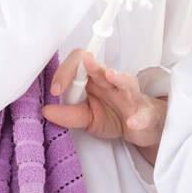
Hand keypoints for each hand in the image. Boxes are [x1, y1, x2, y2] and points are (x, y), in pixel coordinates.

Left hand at [42, 49, 167, 162]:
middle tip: (84, 65)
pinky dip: (139, 118)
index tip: (56, 89)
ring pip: (127, 82)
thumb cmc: (114, 116)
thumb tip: (46, 110)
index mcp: (96, 81)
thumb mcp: (87, 117)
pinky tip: (132, 122)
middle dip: (92, 66)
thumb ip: (69, 114)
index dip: (66, 72)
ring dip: (119, 77)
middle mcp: (114, 83)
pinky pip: (144, 114)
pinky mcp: (145, 113)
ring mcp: (131, 97)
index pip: (80, 64)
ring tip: (110, 75)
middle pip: (102, 67)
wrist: (141, 127)